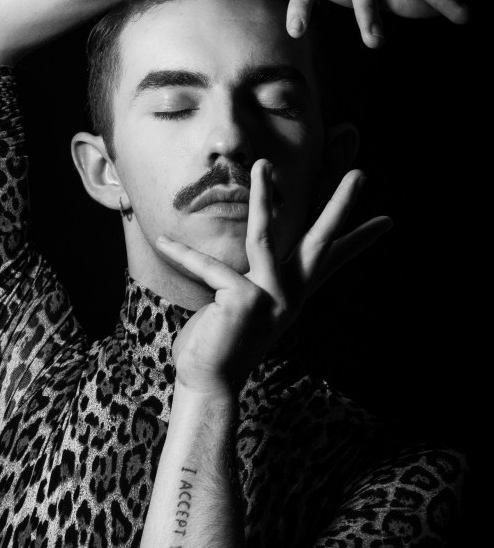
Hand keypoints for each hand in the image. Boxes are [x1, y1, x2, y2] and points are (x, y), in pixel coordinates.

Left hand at [156, 162, 391, 393]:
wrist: (208, 382)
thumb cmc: (222, 341)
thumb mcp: (246, 305)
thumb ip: (253, 279)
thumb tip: (251, 257)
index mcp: (292, 294)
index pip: (330, 262)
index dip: (358, 241)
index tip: (386, 221)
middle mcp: (288, 295)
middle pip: (320, 242)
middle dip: (339, 206)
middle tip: (359, 174)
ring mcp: (269, 297)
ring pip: (266, 237)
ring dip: (265, 198)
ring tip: (263, 165)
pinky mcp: (243, 300)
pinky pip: (209, 268)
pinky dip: (182, 255)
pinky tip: (162, 242)